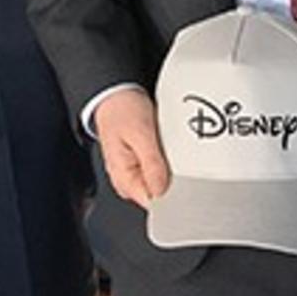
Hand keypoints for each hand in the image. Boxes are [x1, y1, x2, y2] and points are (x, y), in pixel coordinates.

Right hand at [93, 88, 171, 208]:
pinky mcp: (143, 163)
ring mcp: (135, 172)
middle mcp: (127, 180)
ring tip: (165, 146)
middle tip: (170, 154)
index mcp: (123, 178)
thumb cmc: (122, 110)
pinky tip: (166, 147)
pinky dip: (167, 160)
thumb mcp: (140, 134)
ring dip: (170, 167)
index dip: (170, 193)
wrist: (115, 93)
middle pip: (159, 194)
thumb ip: (152, 164)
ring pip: (162, 181)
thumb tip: (162, 191)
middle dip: (171, 178)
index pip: (153, 202)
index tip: (181, 179)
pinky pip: (161, 169)